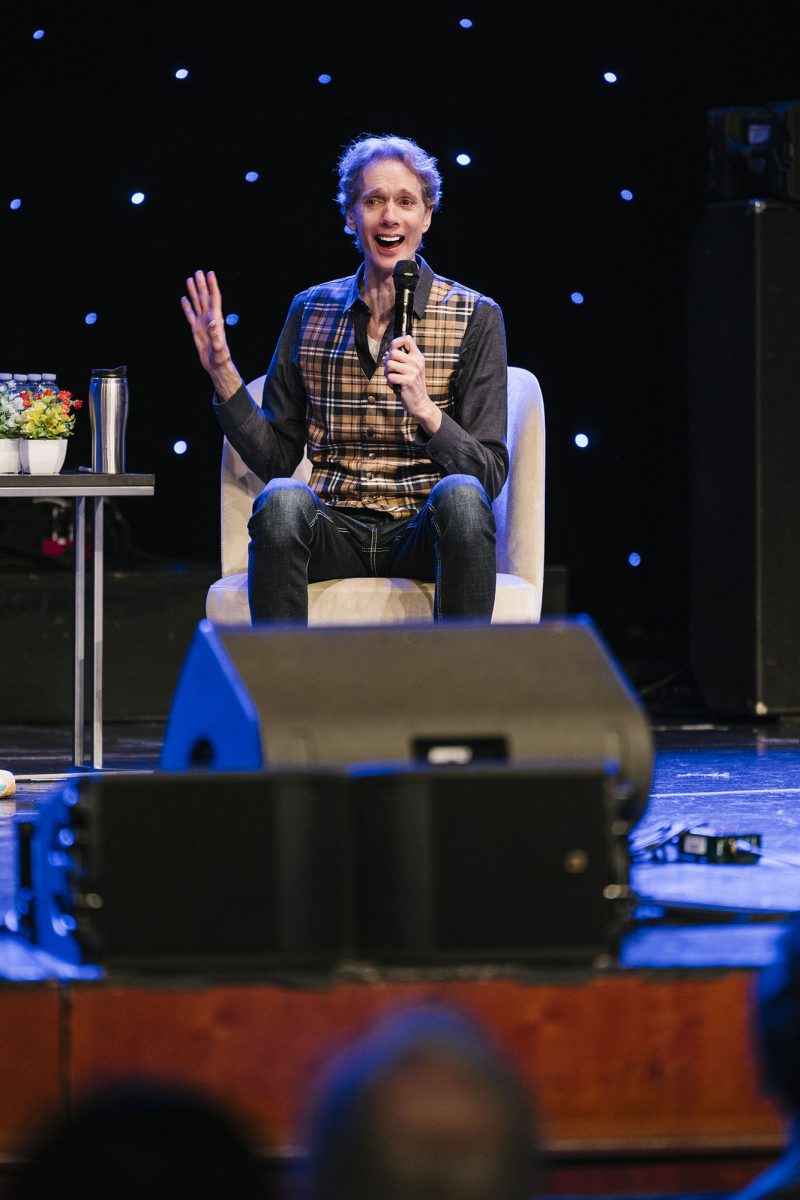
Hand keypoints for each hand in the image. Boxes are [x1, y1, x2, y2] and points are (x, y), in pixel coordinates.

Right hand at [180, 270, 242, 400]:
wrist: (216, 367)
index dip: (212, 286)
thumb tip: (212, 322)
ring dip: (194, 292)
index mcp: (216, 320)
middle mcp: (209, 319)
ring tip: (190, 279)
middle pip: (205, 298)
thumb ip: (216, 335)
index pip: (214, 299)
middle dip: (202, 285)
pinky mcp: (196, 330)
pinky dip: (187, 307)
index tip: (210, 273)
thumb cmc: (221, 358)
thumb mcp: (219, 348)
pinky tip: (184, 299)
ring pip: (197, 304)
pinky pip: (190, 315)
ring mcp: (202, 324)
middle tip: (198, 271)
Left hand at [383, 335, 441, 434]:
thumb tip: (388, 352)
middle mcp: (416, 362)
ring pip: (389, 364)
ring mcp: (413, 371)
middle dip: (387, 361)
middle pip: (393, 352)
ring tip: (393, 379)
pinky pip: (390, 376)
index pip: (407, 339)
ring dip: (387, 373)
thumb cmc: (412, 386)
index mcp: (418, 357)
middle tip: (391, 370)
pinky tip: (395, 386)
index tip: (393, 351)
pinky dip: (389, 383)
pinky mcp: (407, 381)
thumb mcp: (412, 369)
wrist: (420, 404)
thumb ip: (404, 359)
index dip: (396, 342)